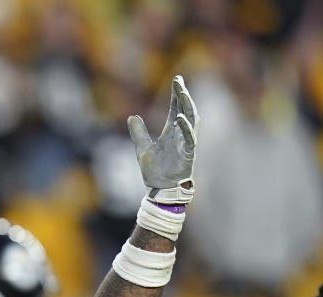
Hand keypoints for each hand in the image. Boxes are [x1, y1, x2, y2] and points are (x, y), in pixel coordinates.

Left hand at [127, 75, 198, 203]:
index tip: (176, 81)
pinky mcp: (188, 154)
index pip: (175, 109)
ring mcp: (185, 143)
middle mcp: (180, 135)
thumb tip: (131, 116)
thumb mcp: (142, 148)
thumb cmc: (155, 170)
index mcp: (170, 132)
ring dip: (187, 107)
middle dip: (182, 96)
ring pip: (190, 121)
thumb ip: (138, 132)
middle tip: (178, 82)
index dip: (176, 95)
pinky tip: (180, 118)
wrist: (160, 189)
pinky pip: (189, 138)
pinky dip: (185, 128)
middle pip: (185, 110)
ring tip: (182, 93)